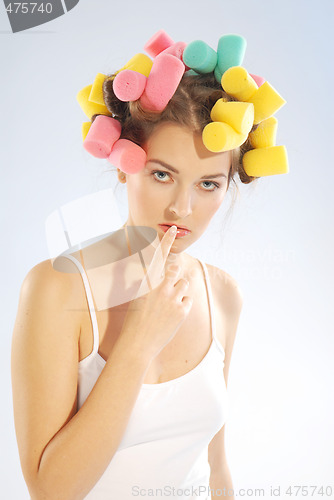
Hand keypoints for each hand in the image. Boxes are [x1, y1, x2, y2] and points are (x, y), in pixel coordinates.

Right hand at [120, 226, 192, 359]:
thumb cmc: (134, 321)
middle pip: (176, 269)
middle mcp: (160, 288)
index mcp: (146, 283)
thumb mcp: (133, 298)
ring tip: (169, 302)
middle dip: (175, 273)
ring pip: (184, 283)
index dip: (167, 242)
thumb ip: (139, 282)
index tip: (174, 230)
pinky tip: (173, 312)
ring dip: (179, 289)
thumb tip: (142, 271)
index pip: (158, 257)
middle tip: (168, 285)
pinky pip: (188, 299)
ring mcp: (172, 299)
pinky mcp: (182, 311)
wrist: (138, 344)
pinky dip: (183, 303)